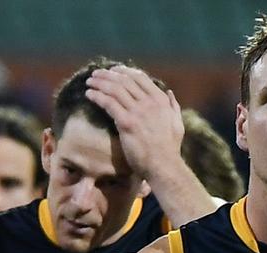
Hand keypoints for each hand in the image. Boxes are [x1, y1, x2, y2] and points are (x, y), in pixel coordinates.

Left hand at [85, 65, 184, 180]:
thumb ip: (173, 107)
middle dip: (108, 74)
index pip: (140, 77)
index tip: (113, 71)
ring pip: (114, 89)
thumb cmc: (170, 149)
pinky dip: (97, 96)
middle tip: (96, 74)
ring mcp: (139, 112)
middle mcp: (150, 103)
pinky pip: (108, 103)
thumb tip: (169, 92)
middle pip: (125, 80)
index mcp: (161, 101)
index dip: (124, 71)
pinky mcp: (127, 123)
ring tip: (90, 82)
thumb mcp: (177, 124)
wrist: (164, 166)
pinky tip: (89, 94)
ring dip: (100, 82)